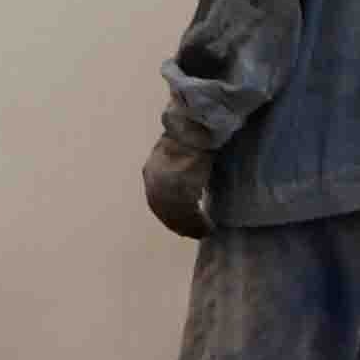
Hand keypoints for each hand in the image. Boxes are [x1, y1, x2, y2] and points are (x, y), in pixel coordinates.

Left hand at [139, 120, 216, 241]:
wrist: (196, 127)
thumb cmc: (192, 137)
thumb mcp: (178, 157)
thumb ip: (177, 173)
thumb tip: (187, 190)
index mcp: (151, 173)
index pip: (156, 203)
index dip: (169, 217)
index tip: (181, 226)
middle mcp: (155, 181)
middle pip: (165, 212)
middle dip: (180, 225)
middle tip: (194, 233)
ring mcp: (167, 185)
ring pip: (177, 215)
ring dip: (191, 227)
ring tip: (205, 230)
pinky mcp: (181, 187)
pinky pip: (189, 213)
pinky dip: (199, 223)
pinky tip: (209, 226)